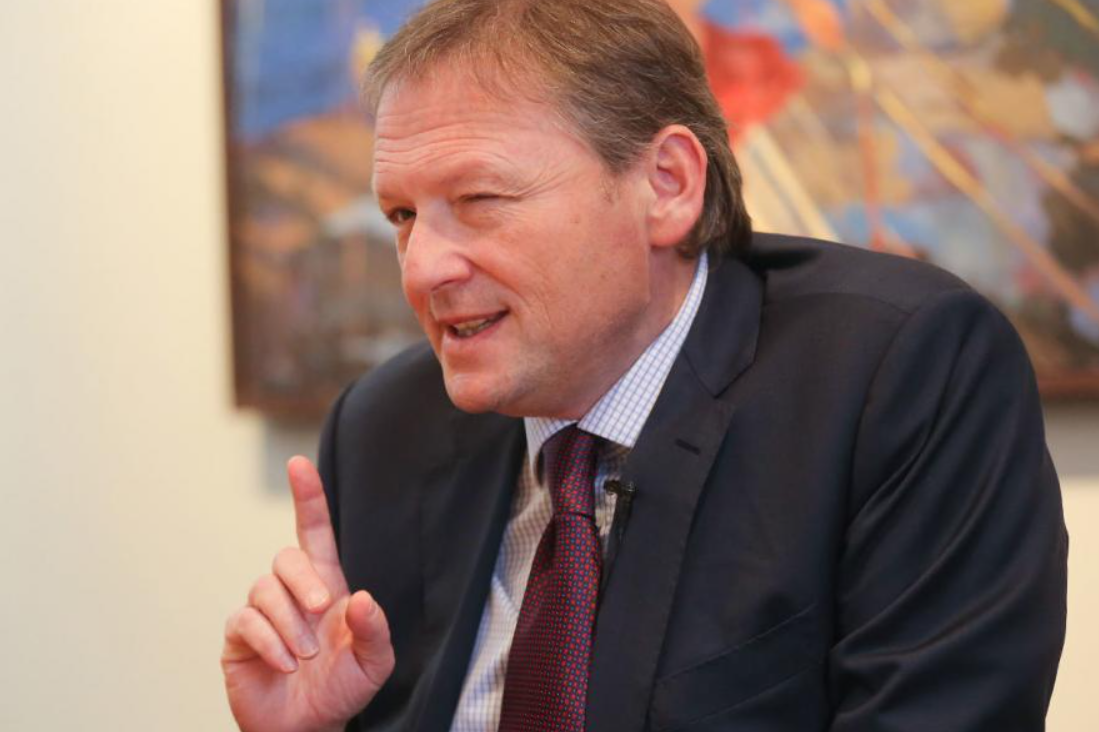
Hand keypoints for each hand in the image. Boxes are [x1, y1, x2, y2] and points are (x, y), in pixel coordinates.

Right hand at [222, 456, 394, 731]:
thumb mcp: (375, 661)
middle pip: (286, 558)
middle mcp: (291, 592)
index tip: (297, 464)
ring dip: (289, 623)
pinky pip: (245, 622)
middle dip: (304, 582)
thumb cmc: (342, 687)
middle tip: (321, 613)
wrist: (309, 727)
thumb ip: (375, 629)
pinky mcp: (239, 638)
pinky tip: (284, 663)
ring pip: (264, 590)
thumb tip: (362, 598)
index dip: (307, 497)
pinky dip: (268, 642)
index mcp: (326, 585)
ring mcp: (261, 612)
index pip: (313, 531)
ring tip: (305, 656)